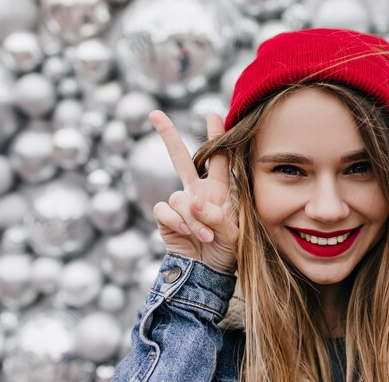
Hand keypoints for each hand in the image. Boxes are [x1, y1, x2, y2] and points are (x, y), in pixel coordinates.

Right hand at [150, 110, 237, 273]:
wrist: (208, 273)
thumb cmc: (227, 251)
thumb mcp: (234, 233)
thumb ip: (217, 215)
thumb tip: (194, 201)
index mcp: (218, 190)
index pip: (218, 158)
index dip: (216, 136)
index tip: (214, 114)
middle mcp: (197, 192)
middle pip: (181, 159)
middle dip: (168, 136)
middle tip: (155, 114)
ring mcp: (180, 205)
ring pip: (178, 196)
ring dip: (192, 217)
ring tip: (206, 235)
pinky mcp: (165, 219)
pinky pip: (164, 210)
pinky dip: (177, 222)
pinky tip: (189, 234)